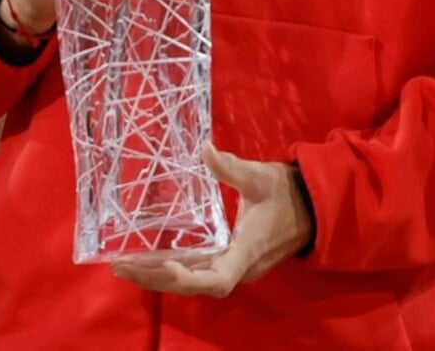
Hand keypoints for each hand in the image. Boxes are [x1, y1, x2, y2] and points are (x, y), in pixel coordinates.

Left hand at [113, 144, 314, 297]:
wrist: (314, 206)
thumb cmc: (287, 194)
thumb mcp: (260, 177)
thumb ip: (232, 168)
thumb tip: (206, 150)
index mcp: (246, 252)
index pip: (216, 280)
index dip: (188, 278)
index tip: (162, 266)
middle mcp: (238, 267)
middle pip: (193, 285)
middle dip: (156, 279)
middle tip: (120, 267)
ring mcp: (235, 267)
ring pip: (193, 281)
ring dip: (159, 277)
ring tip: (125, 267)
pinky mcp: (232, 260)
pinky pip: (198, 273)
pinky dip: (173, 270)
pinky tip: (151, 262)